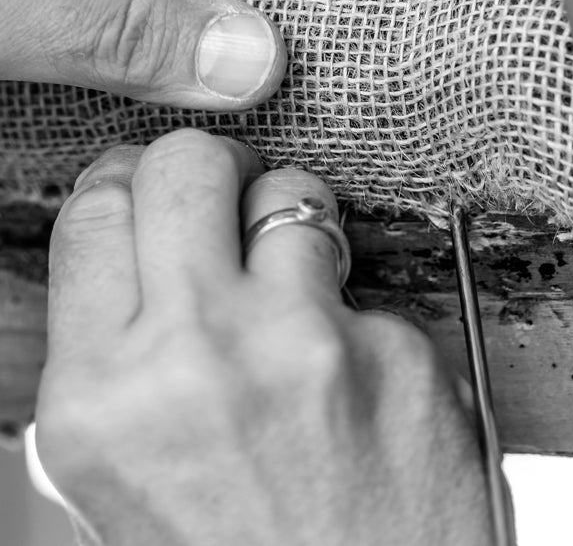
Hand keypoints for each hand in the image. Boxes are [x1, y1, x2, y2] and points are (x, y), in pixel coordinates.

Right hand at [34, 130, 491, 545]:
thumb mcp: (121, 484)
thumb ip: (122, 362)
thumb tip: (133, 259)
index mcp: (105, 397)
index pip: (94, 211)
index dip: (123, 182)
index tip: (146, 185)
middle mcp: (200, 355)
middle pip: (188, 165)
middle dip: (207, 167)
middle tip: (226, 192)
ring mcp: (309, 344)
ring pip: (293, 193)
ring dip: (291, 222)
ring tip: (298, 282)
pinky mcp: (402, 352)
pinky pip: (367, 285)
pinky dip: (358, 314)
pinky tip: (358, 382)